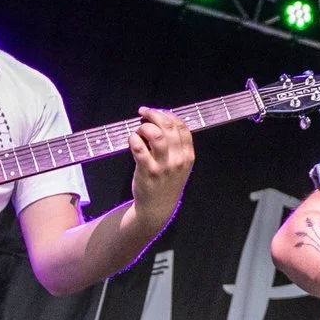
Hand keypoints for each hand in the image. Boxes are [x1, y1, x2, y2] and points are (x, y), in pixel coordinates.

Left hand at [127, 108, 194, 228]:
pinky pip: (139, 147)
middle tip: (144, 113)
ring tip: (139, 130)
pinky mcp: (147, 171)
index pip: (181, 126)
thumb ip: (175, 145)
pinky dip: (133, 138)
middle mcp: (178, 160)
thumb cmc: (166, 182)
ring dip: (144, 127)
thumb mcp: (180, 165)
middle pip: (168, 126)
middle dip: (154, 114)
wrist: (158, 207)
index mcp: (188, 155)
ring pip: (155, 135)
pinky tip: (132, 139)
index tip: (157, 112)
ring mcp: (163, 166)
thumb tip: (161, 120)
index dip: (167, 114)